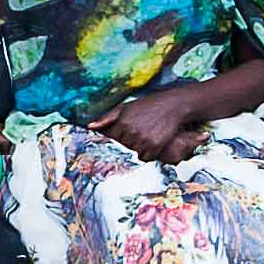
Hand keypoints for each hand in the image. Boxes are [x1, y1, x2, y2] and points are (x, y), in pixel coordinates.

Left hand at [95, 89, 210, 162]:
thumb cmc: (149, 106)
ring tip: (148, 135)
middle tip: (142, 131)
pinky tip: (154, 141)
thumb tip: (90, 127)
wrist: (173, 105)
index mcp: (122, 122)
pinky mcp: (155, 146)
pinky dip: (150, 153)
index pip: (115, 139)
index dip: (123, 135)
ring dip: (141, 148)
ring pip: (136, 153)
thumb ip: (107, 118)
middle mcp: (131, 132)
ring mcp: (143, 140)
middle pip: (125, 147)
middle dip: (132, 142)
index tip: (131, 130)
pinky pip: (147, 157)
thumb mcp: (126, 108)